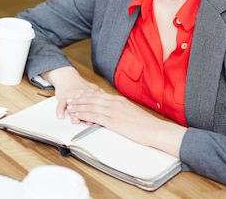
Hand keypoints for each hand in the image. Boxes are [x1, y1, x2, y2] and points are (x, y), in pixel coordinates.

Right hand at [41, 66, 103, 120]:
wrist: (66, 76)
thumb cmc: (79, 84)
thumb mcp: (93, 87)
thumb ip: (102, 95)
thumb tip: (112, 102)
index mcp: (91, 92)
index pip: (96, 103)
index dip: (99, 112)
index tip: (101, 119)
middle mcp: (82, 93)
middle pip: (84, 105)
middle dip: (87, 115)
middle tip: (89, 123)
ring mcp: (71, 95)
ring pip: (73, 106)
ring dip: (73, 113)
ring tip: (75, 120)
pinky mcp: (62, 96)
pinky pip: (60, 104)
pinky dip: (59, 110)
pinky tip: (60, 116)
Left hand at [65, 91, 185, 155]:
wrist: (156, 130)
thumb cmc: (146, 125)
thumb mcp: (131, 112)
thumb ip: (121, 110)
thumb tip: (114, 112)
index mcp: (119, 100)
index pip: (98, 95)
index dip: (86, 95)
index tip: (78, 96)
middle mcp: (115, 103)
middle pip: (92, 98)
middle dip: (79, 99)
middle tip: (69, 99)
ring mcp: (113, 111)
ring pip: (90, 106)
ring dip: (78, 106)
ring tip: (69, 107)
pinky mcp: (113, 121)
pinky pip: (94, 116)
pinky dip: (83, 114)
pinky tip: (77, 115)